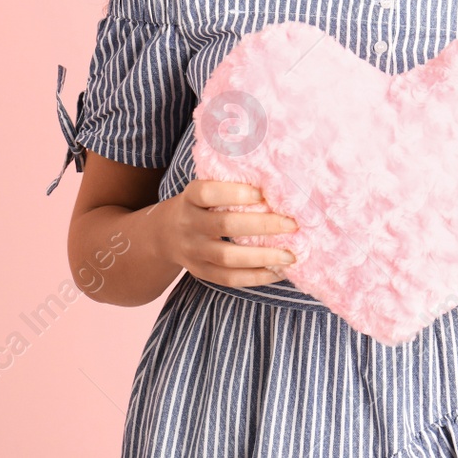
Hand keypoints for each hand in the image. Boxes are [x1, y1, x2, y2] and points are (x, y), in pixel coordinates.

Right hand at [159, 179, 298, 287]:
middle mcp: (188, 224)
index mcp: (190, 198)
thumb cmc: (199, 205)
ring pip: (227, 257)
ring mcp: (192, 251)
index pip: (208, 193)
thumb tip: (276, 179)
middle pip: (224, 225)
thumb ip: (230, 183)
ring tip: (291, 255)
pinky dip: (256, 277)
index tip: (264, 193)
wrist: (164, 234)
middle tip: (292, 224)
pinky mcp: (200, 272)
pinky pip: (229, 279)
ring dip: (262, 257)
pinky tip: (278, 272)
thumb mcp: (203, 188)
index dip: (235, 193)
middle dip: (262, 224)